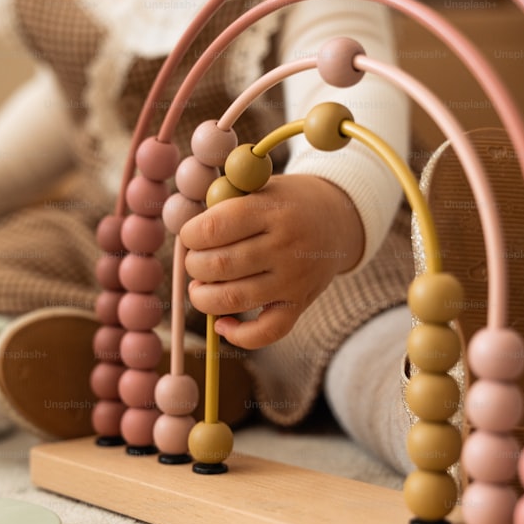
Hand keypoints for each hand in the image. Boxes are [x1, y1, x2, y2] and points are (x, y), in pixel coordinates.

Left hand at [180, 174, 363, 348]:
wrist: (337, 220)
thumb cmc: (286, 203)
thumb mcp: (260, 188)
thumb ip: (225, 204)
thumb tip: (186, 238)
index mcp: (271, 210)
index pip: (214, 228)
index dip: (190, 235)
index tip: (190, 236)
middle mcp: (284, 246)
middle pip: (220, 265)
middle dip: (194, 266)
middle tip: (195, 262)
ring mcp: (293, 279)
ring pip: (233, 300)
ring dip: (204, 298)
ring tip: (200, 288)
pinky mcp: (299, 304)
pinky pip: (266, 332)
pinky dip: (238, 335)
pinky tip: (222, 324)